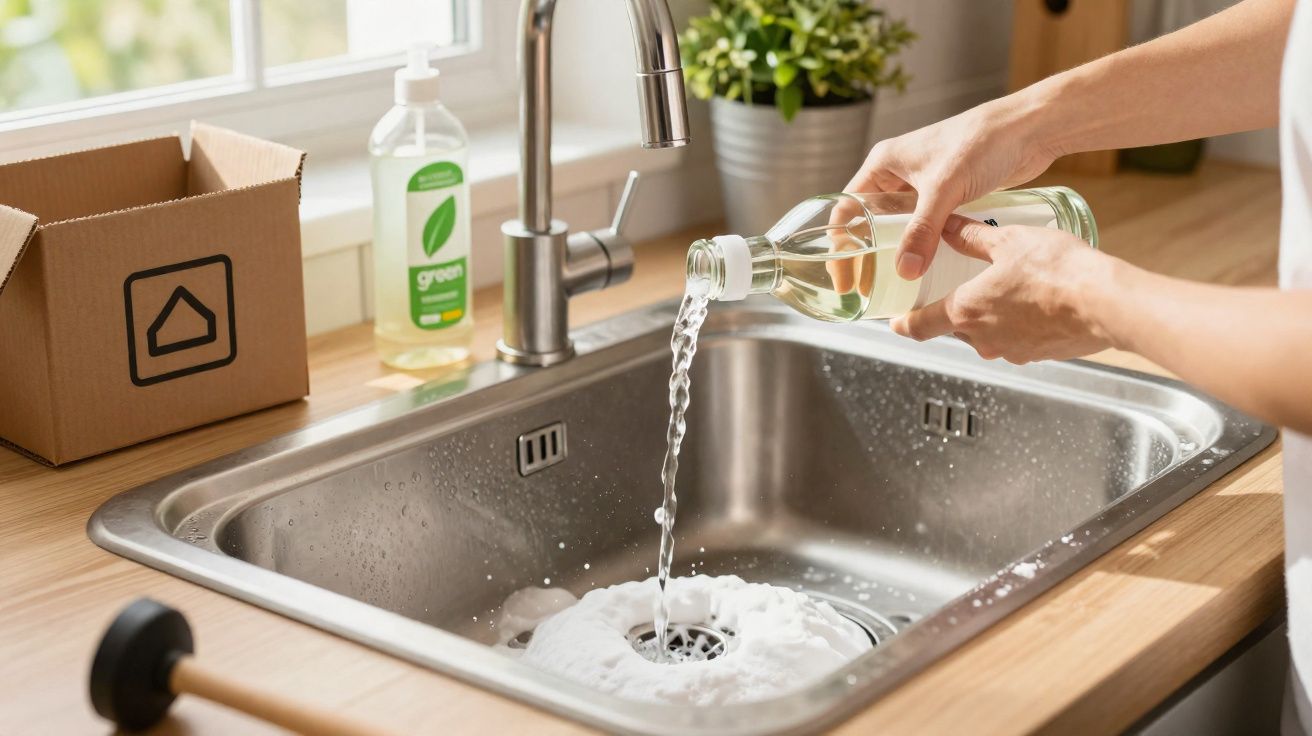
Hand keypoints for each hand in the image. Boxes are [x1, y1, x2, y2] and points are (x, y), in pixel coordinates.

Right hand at [844, 95, 1060, 278]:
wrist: (1028, 129)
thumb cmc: (982, 141)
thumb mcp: (944, 188)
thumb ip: (922, 230)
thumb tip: (905, 271)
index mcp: (883, 164)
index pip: (847, 209)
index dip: (840, 246)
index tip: (844, 277)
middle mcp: (898, 174)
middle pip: (869, 222)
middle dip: (865, 256)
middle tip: (865, 288)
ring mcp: (923, 185)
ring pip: (898, 227)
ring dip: (894, 254)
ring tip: (891, 286)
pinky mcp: (947, 195)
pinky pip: (925, 228)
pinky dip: (921, 247)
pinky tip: (925, 269)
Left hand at [889, 215, 1116, 363]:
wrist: (1105, 303)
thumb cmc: (1056, 271)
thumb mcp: (1007, 241)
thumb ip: (971, 237)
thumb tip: (947, 227)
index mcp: (965, 311)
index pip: (920, 325)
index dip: (904, 324)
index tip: (895, 323)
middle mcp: (983, 339)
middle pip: (955, 327)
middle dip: (956, 309)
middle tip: (962, 286)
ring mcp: (1011, 351)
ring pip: (987, 334)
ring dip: (989, 316)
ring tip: (1005, 289)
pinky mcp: (1038, 355)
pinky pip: (1016, 339)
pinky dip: (1017, 323)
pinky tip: (1033, 302)